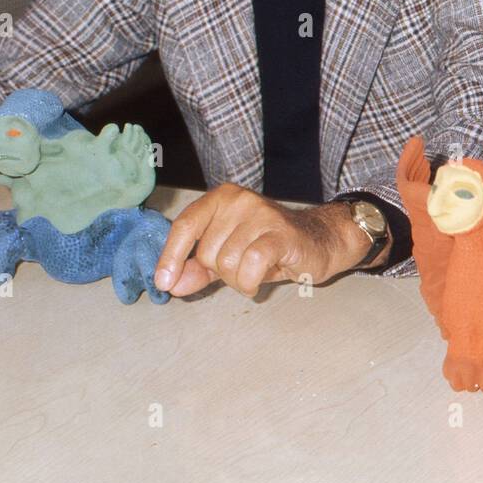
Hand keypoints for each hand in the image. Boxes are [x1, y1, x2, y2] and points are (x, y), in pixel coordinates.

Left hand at [153, 185, 377, 297]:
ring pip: (228, 264)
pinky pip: (251, 265)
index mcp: (221, 198)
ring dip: (240, 280)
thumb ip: (197, 269)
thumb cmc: (269, 247)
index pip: (185, 225)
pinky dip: (251, 281)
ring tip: (259, 270)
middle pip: (207, 253)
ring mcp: (261, 214)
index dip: (171, 256)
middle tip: (245, 266)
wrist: (319, 241)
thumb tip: (170, 284)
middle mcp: (239, 200)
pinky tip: (262, 279)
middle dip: (222, 272)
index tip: (163, 282)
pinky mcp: (281, 233)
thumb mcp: (228, 256)